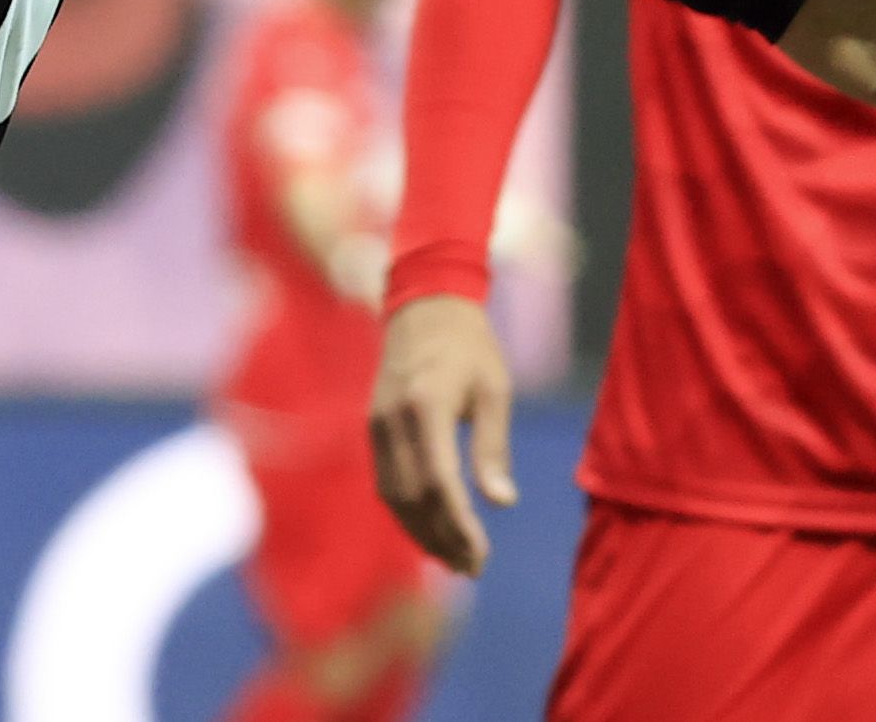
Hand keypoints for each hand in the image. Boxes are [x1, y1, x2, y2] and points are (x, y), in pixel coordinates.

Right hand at [370, 293, 518, 575]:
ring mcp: (376, 426)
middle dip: (441, 539)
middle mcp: (393, 421)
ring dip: (421, 534)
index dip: (458, 526)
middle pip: (411, 498)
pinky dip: (407, 513)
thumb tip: (502, 502)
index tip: (481, 555)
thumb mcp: (494, 391)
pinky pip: (386, 482)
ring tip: (454, 560)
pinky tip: (431, 529)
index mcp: (425, 407)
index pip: (438, 483)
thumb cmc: (471, 347)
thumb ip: (493, 447)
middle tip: (472, 568)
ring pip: (392, 496)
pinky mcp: (372, 429)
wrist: (424, 307)